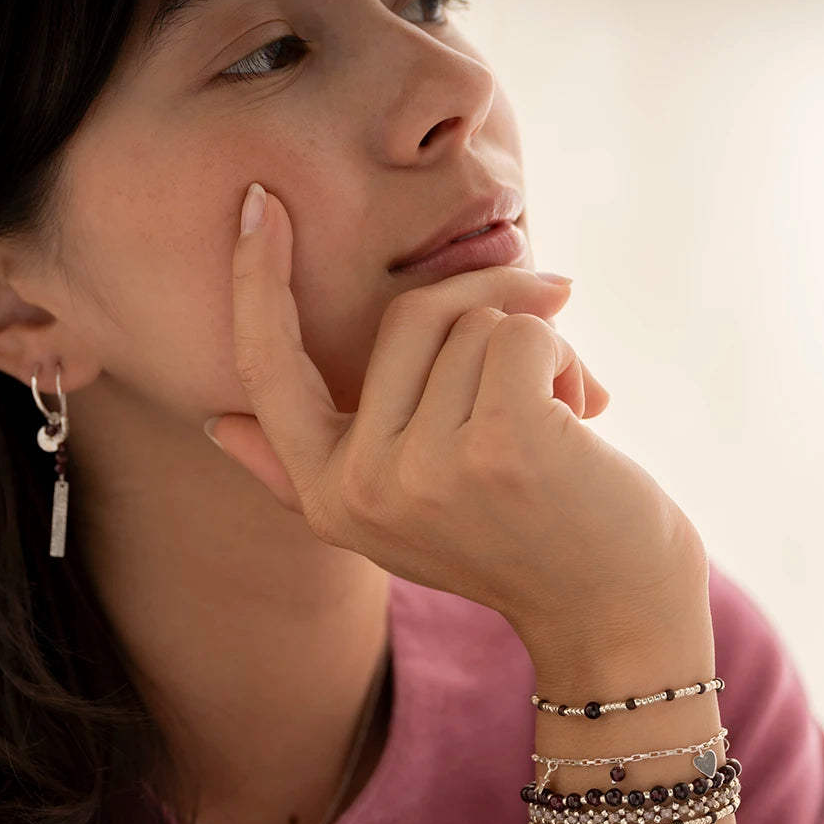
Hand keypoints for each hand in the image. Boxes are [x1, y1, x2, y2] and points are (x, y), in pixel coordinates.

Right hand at [208, 185, 705, 653]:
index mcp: (329, 497)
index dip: (254, 281)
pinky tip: (585, 416)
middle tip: (543, 379)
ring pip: (470, 323)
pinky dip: (563, 355)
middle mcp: (359, 488)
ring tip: (563, 424)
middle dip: (488, 319)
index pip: (267, 369)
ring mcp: (422, 470)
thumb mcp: (396, 520)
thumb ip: (304, 468)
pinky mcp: (495, 446)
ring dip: (536, 352)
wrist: (612, 618)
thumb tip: (211, 424)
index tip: (259, 204)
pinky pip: (519, 333)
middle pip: (406, 318)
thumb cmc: (517, 549)